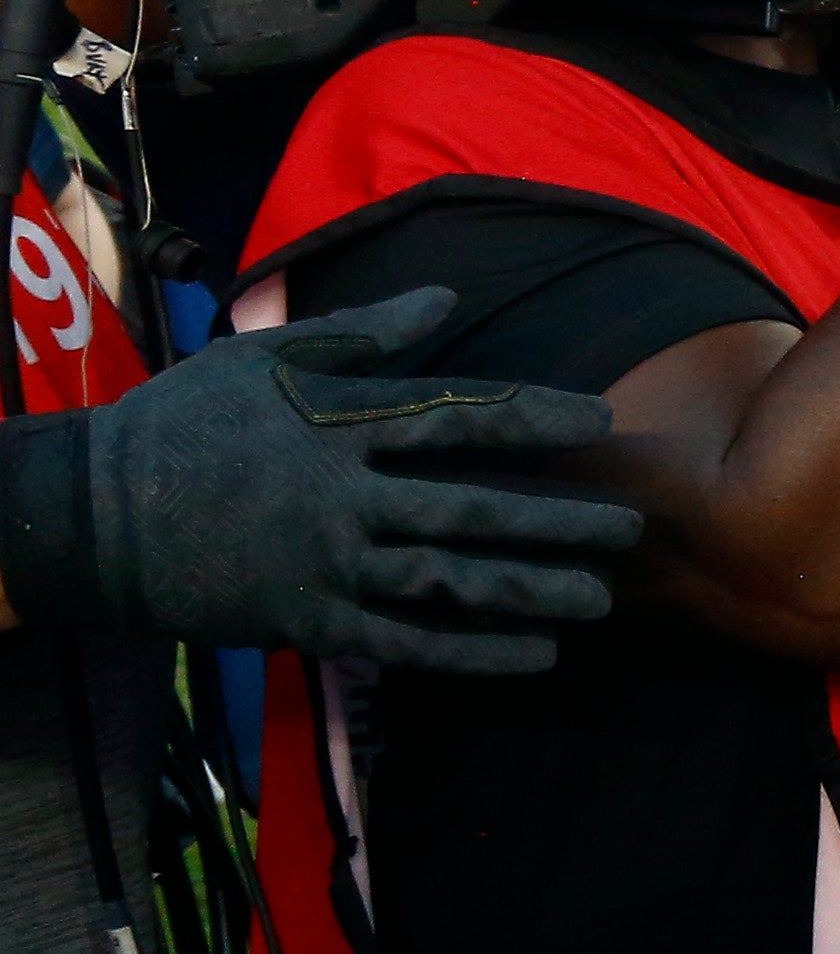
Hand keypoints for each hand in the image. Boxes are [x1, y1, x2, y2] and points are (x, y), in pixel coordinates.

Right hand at [0, 290, 638, 674]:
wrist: (94, 513)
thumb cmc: (185, 421)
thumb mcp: (266, 357)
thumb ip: (364, 336)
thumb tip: (445, 298)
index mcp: (340, 425)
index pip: (459, 417)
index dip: (536, 417)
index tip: (602, 422)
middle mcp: (344, 496)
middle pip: (473, 507)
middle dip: (559, 518)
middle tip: (632, 527)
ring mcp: (328, 564)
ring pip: (450, 581)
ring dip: (531, 590)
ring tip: (600, 599)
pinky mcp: (309, 620)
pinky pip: (406, 642)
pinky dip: (473, 652)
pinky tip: (535, 655)